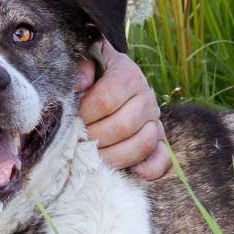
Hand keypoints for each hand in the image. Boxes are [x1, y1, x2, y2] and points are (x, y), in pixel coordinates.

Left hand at [76, 40, 170, 179]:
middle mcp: (147, 99)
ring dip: (113, 157)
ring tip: (93, 157)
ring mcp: (156, 122)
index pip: (105, 100)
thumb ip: (81, 66)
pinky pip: (162, 160)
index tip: (71, 120)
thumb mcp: (87, 62)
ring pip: (142, 145)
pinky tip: (129, 171)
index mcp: (128, 76)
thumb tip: (81, 84)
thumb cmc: (96, 75)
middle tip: (77, 142)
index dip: (85, 114)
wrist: (115, 80)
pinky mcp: (159, 142)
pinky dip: (148, 170)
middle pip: (123, 126)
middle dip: (94, 139)